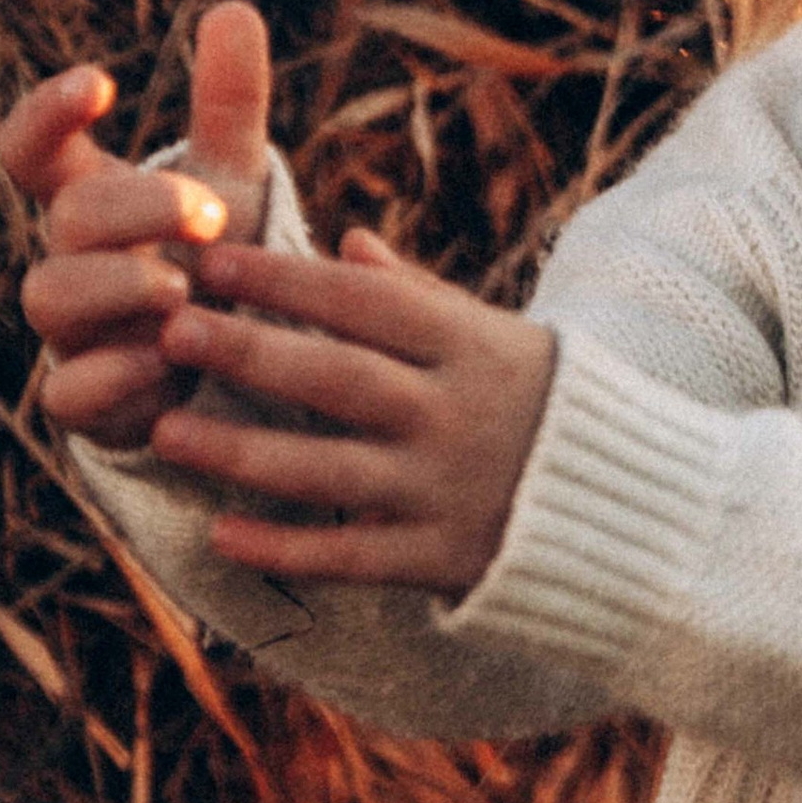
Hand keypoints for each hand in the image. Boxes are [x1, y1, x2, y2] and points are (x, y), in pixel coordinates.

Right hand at [2, 1, 273, 449]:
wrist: (225, 362)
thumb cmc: (211, 256)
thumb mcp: (228, 179)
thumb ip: (228, 103)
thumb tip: (235, 8)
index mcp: (90, 196)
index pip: (32, 146)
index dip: (49, 111)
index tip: (102, 80)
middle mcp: (70, 259)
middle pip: (67, 216)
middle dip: (137, 206)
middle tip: (210, 211)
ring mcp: (72, 331)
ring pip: (48, 297)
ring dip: (118, 286)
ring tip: (184, 291)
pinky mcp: (88, 399)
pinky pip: (66, 393)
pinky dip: (115, 376)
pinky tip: (169, 362)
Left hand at [150, 233, 557, 596]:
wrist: (639, 506)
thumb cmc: (547, 402)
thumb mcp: (500, 336)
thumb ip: (419, 298)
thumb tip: (348, 244)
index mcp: (472, 346)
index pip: (365, 303)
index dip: (286, 280)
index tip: (211, 262)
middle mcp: (456, 414)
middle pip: (337, 379)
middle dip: (249, 353)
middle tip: (170, 331)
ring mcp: (447, 490)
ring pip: (328, 470)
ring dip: (240, 453)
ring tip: (163, 431)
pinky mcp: (443, 559)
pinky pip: (352, 557)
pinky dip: (286, 550)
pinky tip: (220, 534)